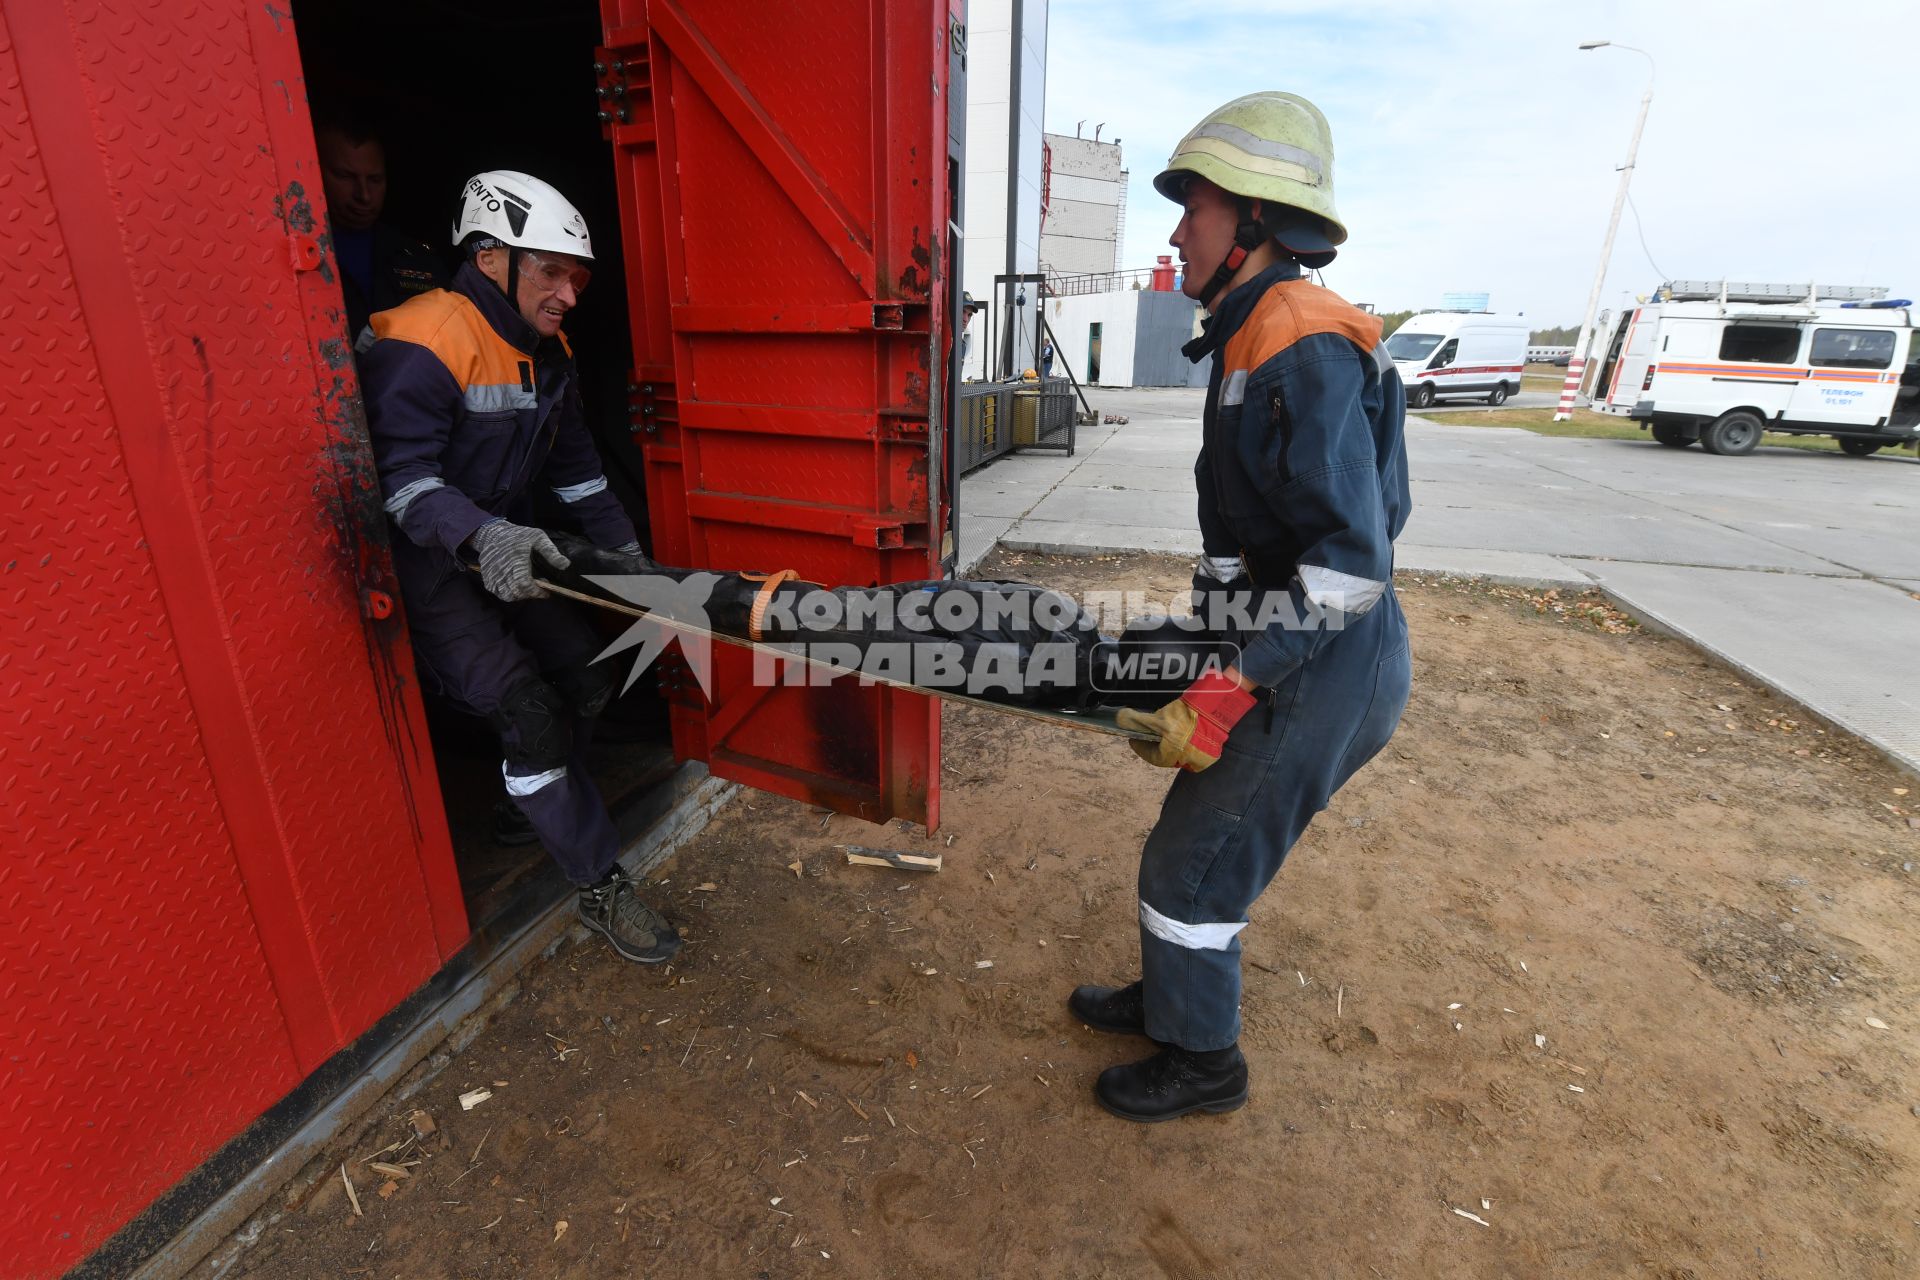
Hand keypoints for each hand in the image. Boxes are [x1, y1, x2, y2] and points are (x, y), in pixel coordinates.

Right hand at [469, 519, 569, 601]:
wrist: (492, 534)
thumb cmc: (518, 536)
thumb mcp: (538, 537)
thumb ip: (551, 552)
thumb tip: (565, 565)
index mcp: (516, 561)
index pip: (525, 584)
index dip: (536, 592)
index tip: (546, 592)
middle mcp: (502, 570)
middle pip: (516, 593)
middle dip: (530, 594)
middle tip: (538, 588)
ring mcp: (493, 576)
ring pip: (507, 596)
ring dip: (519, 595)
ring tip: (527, 587)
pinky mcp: (487, 579)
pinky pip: (498, 593)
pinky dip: (508, 593)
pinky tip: (516, 586)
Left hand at [1114, 669, 1257, 771]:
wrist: (1218, 706)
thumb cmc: (1188, 714)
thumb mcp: (1160, 717)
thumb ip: (1139, 721)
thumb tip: (1120, 720)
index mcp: (1175, 755)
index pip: (1153, 757)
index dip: (1142, 747)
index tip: (1134, 739)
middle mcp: (1190, 761)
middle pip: (1168, 756)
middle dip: (1157, 745)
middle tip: (1150, 735)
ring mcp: (1204, 757)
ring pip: (1182, 753)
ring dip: (1172, 743)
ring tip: (1165, 731)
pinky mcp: (1214, 751)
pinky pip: (1195, 749)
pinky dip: (1186, 742)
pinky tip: (1182, 731)